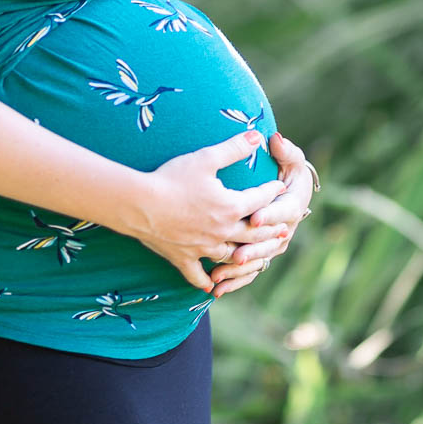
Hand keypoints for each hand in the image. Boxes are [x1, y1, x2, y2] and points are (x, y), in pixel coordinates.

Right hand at [128, 129, 285, 292]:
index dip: (272, 192)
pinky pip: (199, 275)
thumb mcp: (205, 158)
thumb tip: (257, 136)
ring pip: (231, 256)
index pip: (260, 200)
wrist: (139, 204)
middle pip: (253, 234)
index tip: (280, 188)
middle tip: (282, 230)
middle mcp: (223, 232)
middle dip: (269, 230)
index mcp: (231, 207)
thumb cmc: (172, 178)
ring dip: (245, 257)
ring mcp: (203, 248)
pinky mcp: (184, 259)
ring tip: (254, 256)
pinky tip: (211, 287)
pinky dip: (206, 281)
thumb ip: (233, 148)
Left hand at [210, 131, 316, 296]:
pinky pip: (248, 273)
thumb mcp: (291, 161)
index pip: (283, 211)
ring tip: (220, 276)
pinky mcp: (260, 255)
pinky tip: (216, 289)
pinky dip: (234, 281)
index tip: (254, 217)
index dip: (269, 214)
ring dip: (239, 270)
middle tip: (237, 254)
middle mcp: (285, 229)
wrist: (292, 195)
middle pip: (268, 242)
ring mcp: (272, 245)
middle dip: (252, 249)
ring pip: (257, 261)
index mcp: (292, 204)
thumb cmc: (289, 172)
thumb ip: (285, 150)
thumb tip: (274, 137)